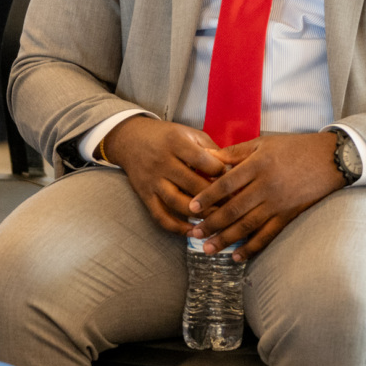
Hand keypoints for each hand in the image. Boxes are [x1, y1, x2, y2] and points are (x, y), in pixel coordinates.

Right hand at [101, 115, 229, 233]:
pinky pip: (160, 215)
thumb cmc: (167, 136)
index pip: (203, 161)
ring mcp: (153, 180)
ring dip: (198, 215)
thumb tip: (233, 168)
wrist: (130, 139)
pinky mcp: (145, 195)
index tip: (234, 181)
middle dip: (215, 198)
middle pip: (193, 184)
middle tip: (233, 206)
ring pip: (177, 202)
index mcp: (176, 143)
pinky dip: (176, 227)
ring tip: (216, 221)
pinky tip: (192, 232)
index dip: (221, 173)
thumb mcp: (189, 134)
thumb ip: (210, 148)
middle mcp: (163, 162)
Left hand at [188, 131, 344, 259]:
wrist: (329, 159)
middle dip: (211, 224)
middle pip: (233, 209)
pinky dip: (252, 247)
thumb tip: (209, 157)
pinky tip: (237, 257)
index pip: (226, 184)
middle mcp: (266, 186)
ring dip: (226, 239)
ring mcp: (278, 203)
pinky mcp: (288, 215)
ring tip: (208, 249)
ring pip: (247, 225)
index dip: (207, 197)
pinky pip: (267, 235)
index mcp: (257, 165)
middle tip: (194, 234)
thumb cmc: (294, 147)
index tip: (191, 208)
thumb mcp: (264, 143)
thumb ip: (236, 152)